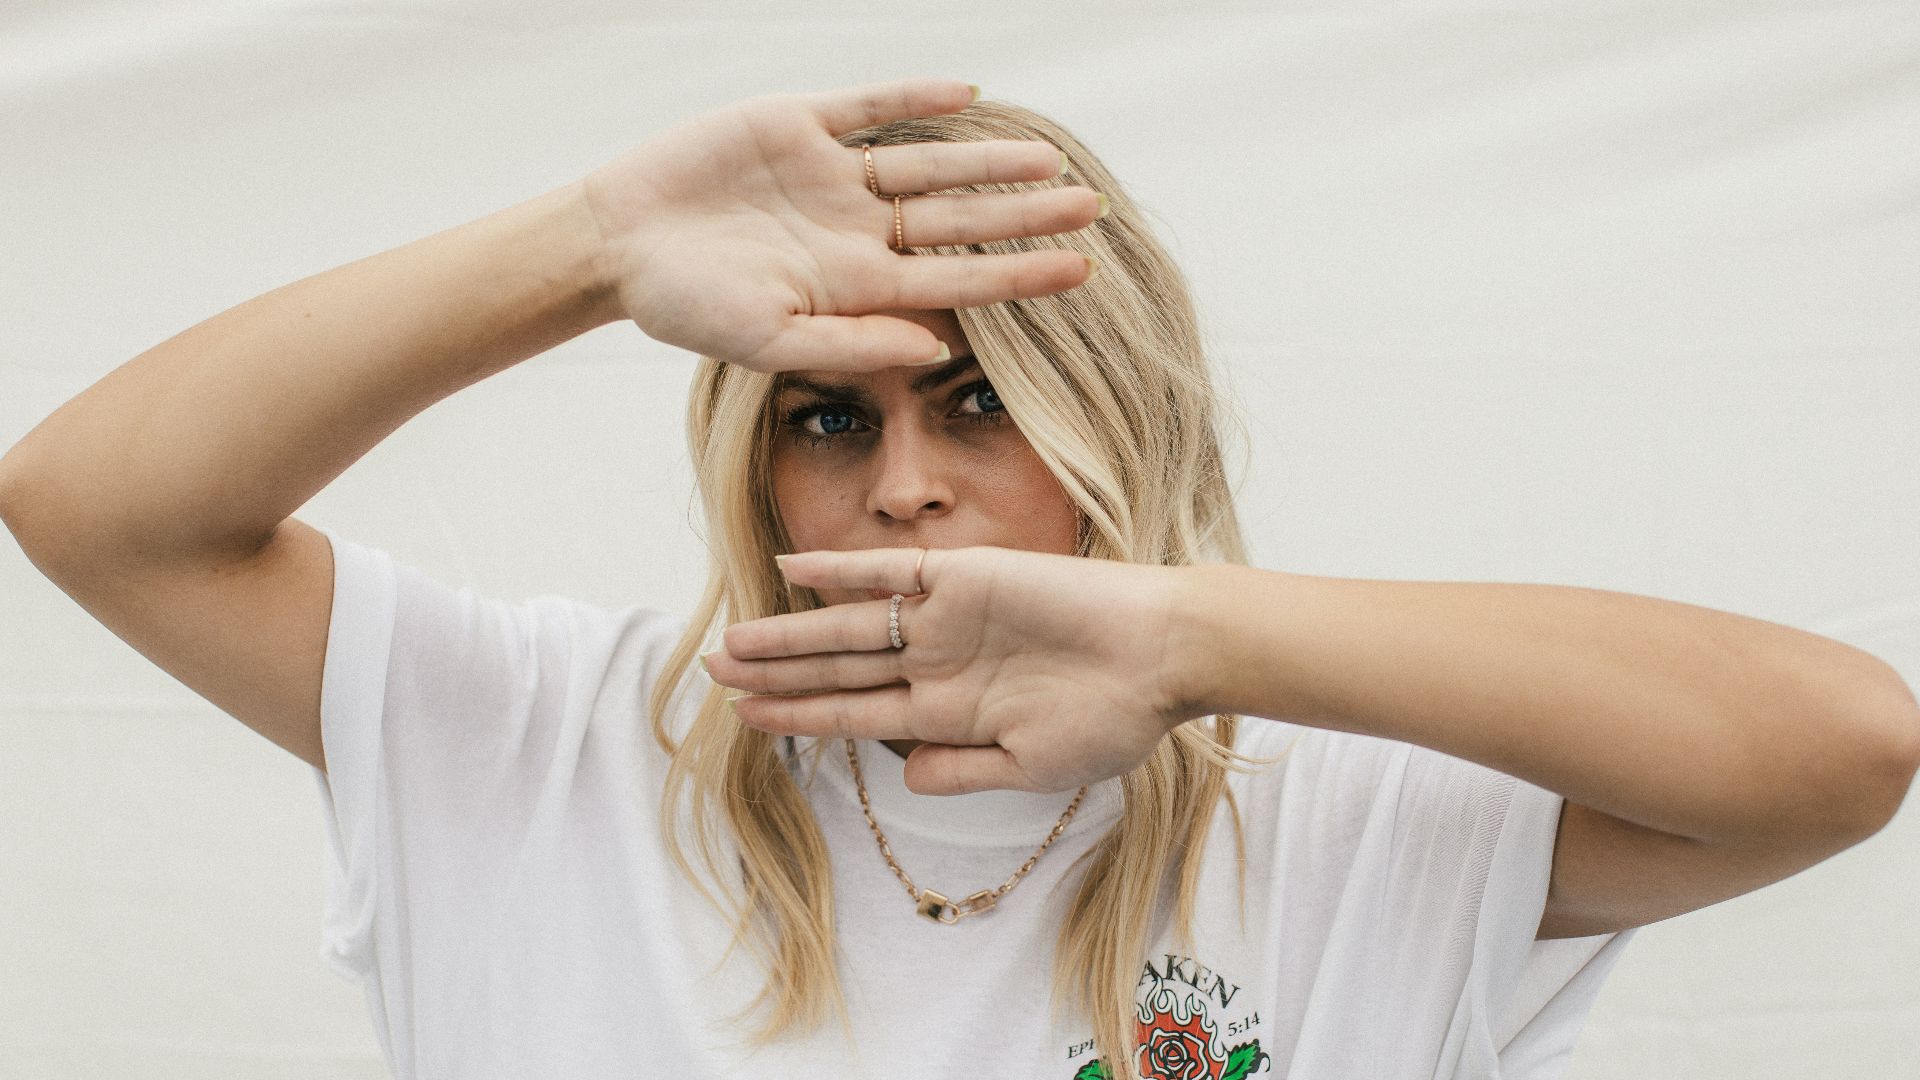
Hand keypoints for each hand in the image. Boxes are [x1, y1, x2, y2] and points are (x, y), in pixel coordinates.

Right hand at [579, 77, 1103, 372]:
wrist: (615, 244)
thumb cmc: (684, 305)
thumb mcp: (766, 339)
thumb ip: (850, 343)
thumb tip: (935, 349)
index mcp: (856, 285)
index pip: (957, 280)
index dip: (1019, 275)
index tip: (1083, 271)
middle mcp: (856, 230)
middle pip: (959, 218)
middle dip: (1025, 215)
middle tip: (1095, 208)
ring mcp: (831, 176)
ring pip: (928, 163)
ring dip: (987, 159)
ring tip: (1050, 159)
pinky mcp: (798, 126)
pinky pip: (869, 107)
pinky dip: (915, 96)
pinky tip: (968, 91)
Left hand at [700, 546, 1201, 795]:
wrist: (1164, 655)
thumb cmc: (1112, 717)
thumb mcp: (1033, 765)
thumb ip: (964, 770)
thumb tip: (901, 776)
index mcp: (950, 715)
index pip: (856, 715)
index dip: (799, 717)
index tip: (744, 722)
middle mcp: (937, 664)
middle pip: (837, 669)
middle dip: (774, 675)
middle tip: (709, 674)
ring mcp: (946, 619)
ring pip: (848, 624)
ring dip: (789, 632)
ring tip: (731, 641)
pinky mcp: (964, 577)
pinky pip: (889, 571)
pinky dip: (840, 568)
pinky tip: (790, 567)